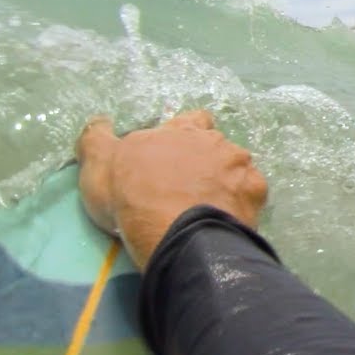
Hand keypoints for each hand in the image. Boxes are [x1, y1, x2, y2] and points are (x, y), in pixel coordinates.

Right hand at [76, 110, 268, 268]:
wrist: (178, 234)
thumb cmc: (134, 196)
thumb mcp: (99, 163)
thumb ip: (98, 138)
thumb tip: (101, 119)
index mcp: (184, 130)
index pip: (193, 119)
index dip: (186, 133)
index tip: (174, 154)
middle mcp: (218, 142)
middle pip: (217, 145)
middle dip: (205, 161)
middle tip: (187, 187)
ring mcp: (241, 167)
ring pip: (237, 168)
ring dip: (225, 181)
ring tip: (208, 206)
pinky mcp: (256, 193)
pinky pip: (250, 193)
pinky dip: (240, 202)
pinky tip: (226, 217)